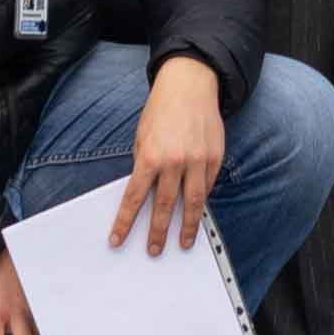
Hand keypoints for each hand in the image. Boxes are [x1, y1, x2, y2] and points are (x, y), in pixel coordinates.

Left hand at [109, 53, 230, 257]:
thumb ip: (144, 164)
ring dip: (188, 226)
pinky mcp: (215, 157)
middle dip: (158, 231)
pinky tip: (197, 212)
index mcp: (150, 156)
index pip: (134, 198)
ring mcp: (198, 160)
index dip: (125, 221)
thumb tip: (144, 192)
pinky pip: (208, 185)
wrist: (190, 84)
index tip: (117, 238)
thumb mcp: (142, 136)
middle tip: (154, 250)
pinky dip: (202, 200)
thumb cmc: (161, 109)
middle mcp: (175, 161)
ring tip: (184, 242)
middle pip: (164, 206)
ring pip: (193, 203)